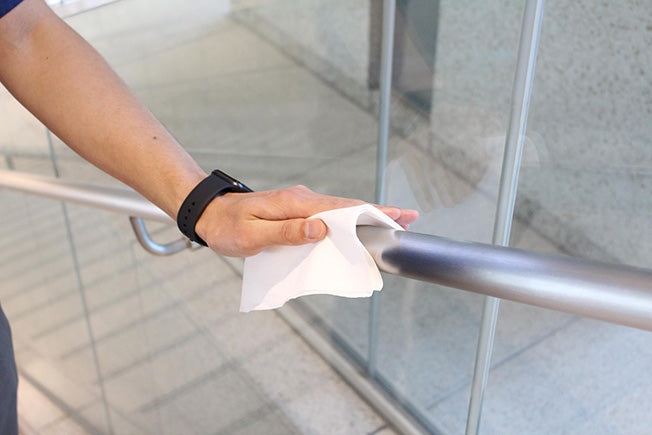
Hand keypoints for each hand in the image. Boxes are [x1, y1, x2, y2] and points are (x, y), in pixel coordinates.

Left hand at [194, 185, 418, 256]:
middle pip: (346, 206)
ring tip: (390, 224)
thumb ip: (286, 232)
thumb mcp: (252, 236)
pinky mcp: (297, 211)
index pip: (340, 208)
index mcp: (295, 203)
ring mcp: (300, 204)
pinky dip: (347, 221)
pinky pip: (327, 216)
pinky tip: (357, 229)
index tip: (395, 216)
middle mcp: (302, 199)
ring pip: (339, 210)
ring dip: (364, 217)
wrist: (210, 215)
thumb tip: (320, 229)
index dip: (369, 213)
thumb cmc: (227, 228)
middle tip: (407, 219)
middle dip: (377, 212)